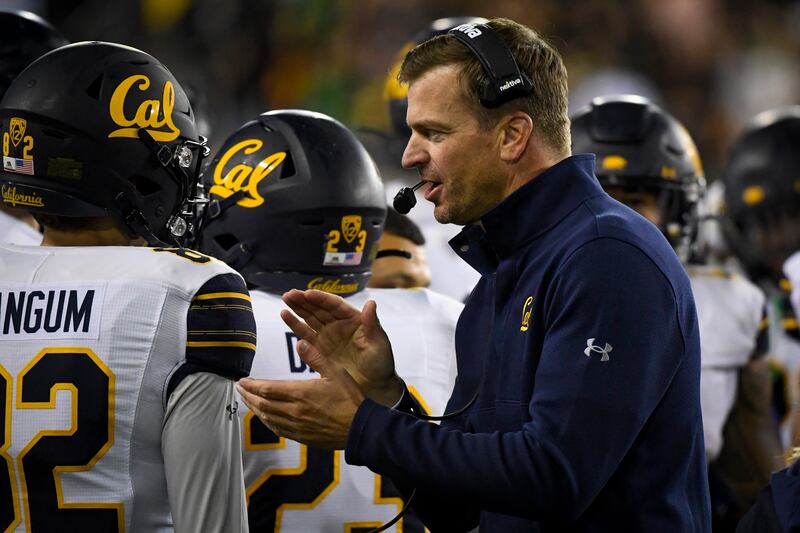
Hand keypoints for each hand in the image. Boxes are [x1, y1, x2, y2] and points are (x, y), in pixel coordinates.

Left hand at [236, 338, 364, 448]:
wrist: (360, 429)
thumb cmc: (350, 400)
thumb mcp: (336, 372)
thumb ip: (316, 357)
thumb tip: (299, 343)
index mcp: (301, 394)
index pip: (268, 389)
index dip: (252, 385)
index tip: (242, 381)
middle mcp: (294, 411)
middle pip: (262, 404)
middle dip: (248, 396)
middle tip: (239, 389)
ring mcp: (297, 426)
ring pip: (267, 418)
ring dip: (254, 409)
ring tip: (246, 401)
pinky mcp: (301, 436)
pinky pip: (277, 429)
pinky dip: (266, 422)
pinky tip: (264, 418)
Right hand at [281, 289, 403, 405]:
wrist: (374, 387)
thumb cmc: (381, 363)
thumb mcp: (379, 344)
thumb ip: (372, 325)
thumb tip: (371, 303)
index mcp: (354, 319)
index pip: (335, 305)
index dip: (321, 298)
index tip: (308, 293)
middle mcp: (339, 325)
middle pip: (319, 309)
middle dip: (305, 300)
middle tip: (290, 293)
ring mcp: (328, 336)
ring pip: (310, 319)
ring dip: (297, 309)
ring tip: (285, 299)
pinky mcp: (319, 350)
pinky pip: (305, 335)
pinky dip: (295, 326)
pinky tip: (285, 316)